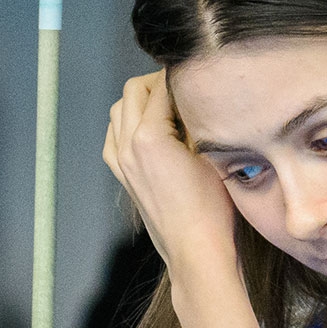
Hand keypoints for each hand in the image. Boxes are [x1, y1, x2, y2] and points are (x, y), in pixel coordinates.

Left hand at [102, 72, 238, 277]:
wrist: (196, 252)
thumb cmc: (212, 211)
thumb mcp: (212, 155)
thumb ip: (197, 122)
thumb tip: (193, 98)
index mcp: (150, 137)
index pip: (162, 86)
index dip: (181, 77)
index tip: (197, 75)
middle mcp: (128, 146)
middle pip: (133, 91)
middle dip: (156, 82)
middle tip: (182, 88)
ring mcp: (121, 162)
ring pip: (119, 111)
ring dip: (140, 101)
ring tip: (168, 108)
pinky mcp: (123, 177)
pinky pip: (113, 137)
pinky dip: (126, 124)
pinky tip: (149, 130)